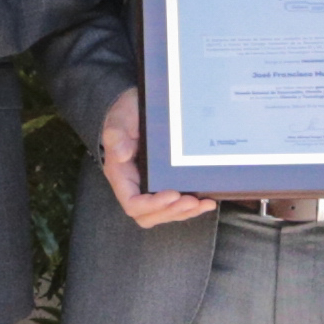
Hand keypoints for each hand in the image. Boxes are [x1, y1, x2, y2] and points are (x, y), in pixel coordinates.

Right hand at [97, 92, 215, 229]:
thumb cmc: (125, 114)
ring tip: (203, 204)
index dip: (152, 205)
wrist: (137, 108)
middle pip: (149, 215)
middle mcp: (134, 186)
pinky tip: (208, 202)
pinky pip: (175, 204)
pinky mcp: (164, 184)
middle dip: (172, 212)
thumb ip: (115, 135)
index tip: (172, 194)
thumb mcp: (119, 119)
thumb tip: (120, 154)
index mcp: (121, 175)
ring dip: (184, 213)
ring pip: (164, 213)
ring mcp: (149, 187)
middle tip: (192, 201)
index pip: (132, 203)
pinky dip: (191, 208)